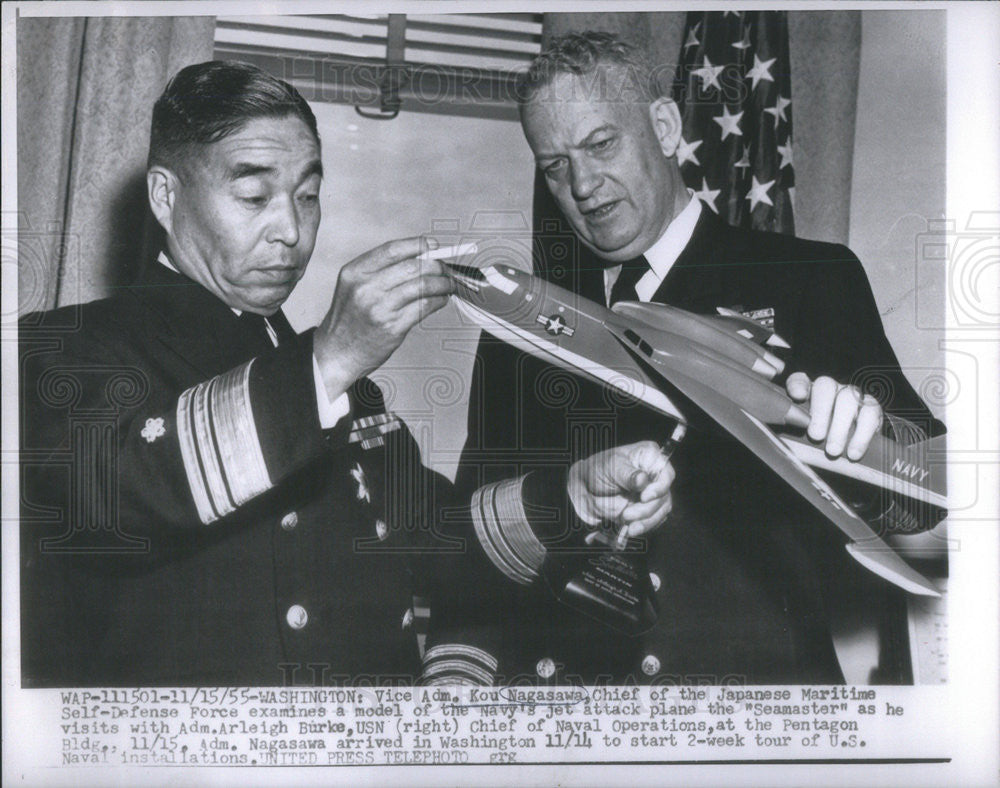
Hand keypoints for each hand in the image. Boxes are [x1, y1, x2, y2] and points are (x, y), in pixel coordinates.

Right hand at [313, 237, 454, 398]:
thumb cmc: (350, 319)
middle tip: (444, 269)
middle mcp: (366, 288)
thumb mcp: (354, 286)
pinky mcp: (393, 326)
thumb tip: (419, 256)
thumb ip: (380, 270)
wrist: (337, 352)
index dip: (417, 244)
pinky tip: (441, 300)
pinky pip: (425, 306)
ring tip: (447, 285)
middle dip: (435, 265)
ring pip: (422, 285)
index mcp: (355, 272)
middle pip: (412, 266)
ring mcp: (380, 308)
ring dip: (442, 283)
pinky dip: (439, 300)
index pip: (392, 250)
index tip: (432, 245)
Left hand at [567, 441, 674, 537]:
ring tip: (627, 523)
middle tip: (627, 515)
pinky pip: (654, 519)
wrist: (586, 489)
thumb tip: (642, 480)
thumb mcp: (610, 467)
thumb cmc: (598, 470)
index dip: (660, 486)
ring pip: (662, 509)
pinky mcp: (649, 508)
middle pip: (664, 494)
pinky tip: (631, 529)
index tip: (645, 497)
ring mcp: (653, 492)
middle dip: (647, 508)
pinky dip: (644, 526)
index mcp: (649, 456)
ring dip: (646, 520)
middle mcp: (655, 474)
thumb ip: (627, 474)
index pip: (666, 471)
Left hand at [786, 372, 882, 459]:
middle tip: (816, 436)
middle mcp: (831, 388)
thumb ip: (796, 426)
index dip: (798, 386)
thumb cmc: (820, 439)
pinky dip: (861, 436)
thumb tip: (790, 428)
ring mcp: (852, 394)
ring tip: (833, 450)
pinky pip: (870, 415)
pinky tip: (853, 453)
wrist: (850, 449)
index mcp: (809, 391)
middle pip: (825, 387)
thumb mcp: (803, 433)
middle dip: (820, 412)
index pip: (799, 380)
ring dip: (840, 427)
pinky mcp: (872, 408)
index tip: (798, 396)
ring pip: (848, 399)